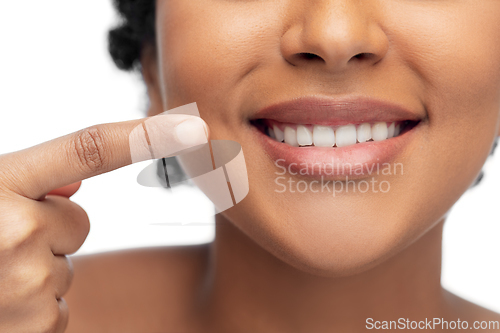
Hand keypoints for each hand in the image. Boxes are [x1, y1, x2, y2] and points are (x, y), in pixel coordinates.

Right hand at [0, 113, 207, 332]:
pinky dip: (34, 313)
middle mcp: (15, 229)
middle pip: (77, 224)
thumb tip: (76, 186)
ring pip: (66, 269)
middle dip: (45, 235)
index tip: (193, 125)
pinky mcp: (38, 326)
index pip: (88, 149)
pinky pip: (60, 309)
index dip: (144, 134)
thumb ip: (25, 185)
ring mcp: (28, 282)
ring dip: (34, 275)